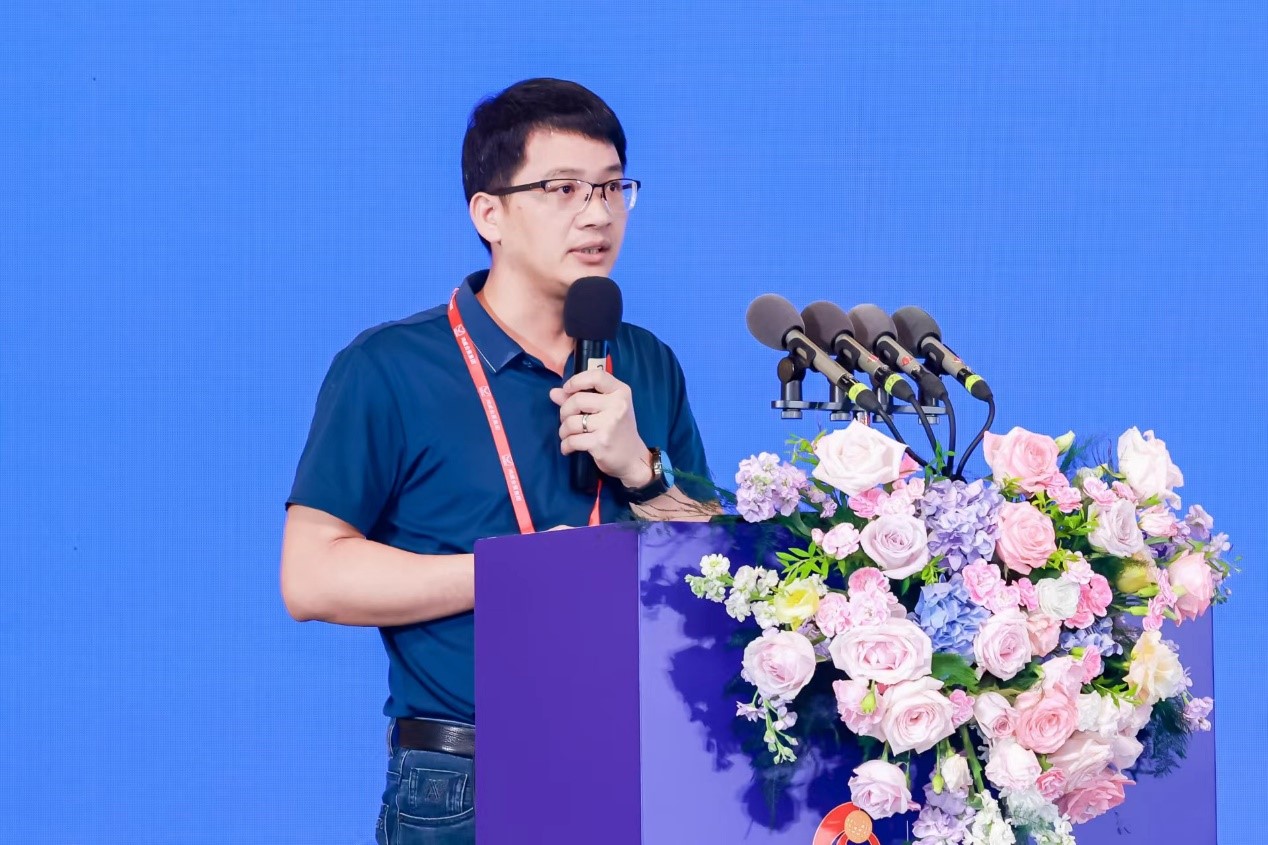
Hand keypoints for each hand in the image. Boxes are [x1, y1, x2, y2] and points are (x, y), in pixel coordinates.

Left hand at [549, 369, 651, 488]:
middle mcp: (617, 405)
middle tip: (567, 420)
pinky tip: (568, 448)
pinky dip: (565, 445)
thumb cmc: (618, 429)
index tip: (567, 389)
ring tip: (568, 436)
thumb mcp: (606, 409)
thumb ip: (581, 397)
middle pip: (577, 400)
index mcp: (621, 392)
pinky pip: (572, 440)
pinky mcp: (601, 442)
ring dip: (564, 430)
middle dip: (565, 411)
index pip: (596, 376)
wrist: (633, 458)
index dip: (576, 381)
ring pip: (571, 421)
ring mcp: (610, 424)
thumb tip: (553, 393)